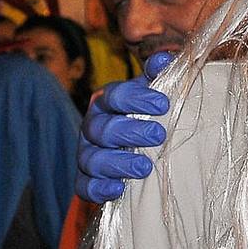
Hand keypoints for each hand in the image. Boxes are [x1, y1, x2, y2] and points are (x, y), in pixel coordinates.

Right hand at [75, 52, 172, 202]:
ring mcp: (87, 154)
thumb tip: (163, 59)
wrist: (138, 147)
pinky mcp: (87, 180)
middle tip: (159, 135)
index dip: (137, 98)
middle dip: (130, 132)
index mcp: (108, 102)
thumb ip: (160, 76)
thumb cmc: (148, 115)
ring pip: (91, 159)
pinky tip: (118, 189)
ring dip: (117, 164)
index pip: (115, 96)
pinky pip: (83, 187)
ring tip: (145, 167)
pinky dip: (97, 189)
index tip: (163, 104)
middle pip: (103, 128)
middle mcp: (93, 126)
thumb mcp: (155, 93)